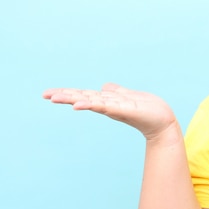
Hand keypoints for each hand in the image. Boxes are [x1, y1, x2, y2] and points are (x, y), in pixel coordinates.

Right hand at [43, 83, 177, 140]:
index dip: (67, 93)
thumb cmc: (147, 110)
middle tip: (45, 95)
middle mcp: (108, 105)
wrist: (163, 121)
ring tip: (57, 99)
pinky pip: (106, 106)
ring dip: (74, 99)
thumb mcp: (128, 96)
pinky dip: (93, 105)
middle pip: (83, 98)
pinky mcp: (125, 110)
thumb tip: (104, 86)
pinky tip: (80, 105)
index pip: (84, 94)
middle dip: (65, 96)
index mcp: (107, 100)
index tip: (48, 93)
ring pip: (91, 101)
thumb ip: (116, 92)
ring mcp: (115, 108)